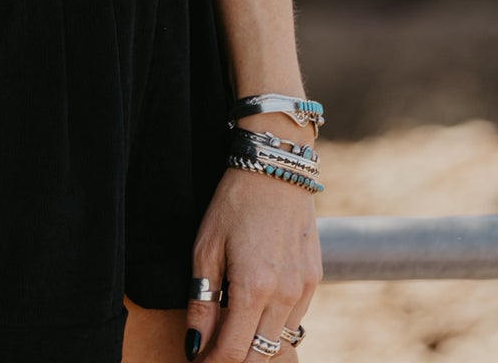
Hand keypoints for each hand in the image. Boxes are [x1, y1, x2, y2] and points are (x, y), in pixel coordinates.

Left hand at [185, 166, 321, 359]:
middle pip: (258, 356)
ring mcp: (304, 290)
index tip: (197, 362)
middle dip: (233, 360)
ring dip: (254, 346)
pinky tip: (255, 312)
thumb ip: (202, 302)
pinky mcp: (314, 280)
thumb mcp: (206, 247)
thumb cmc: (234, 203)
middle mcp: (285, 296)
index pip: (233, 352)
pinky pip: (293, 321)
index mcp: (253, 288)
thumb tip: (195, 346)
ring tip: (230, 331)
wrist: (276, 167)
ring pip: (278, 342)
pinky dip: (273, 327)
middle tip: (211, 351)